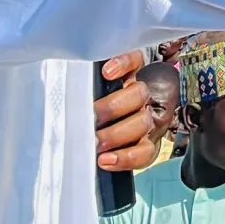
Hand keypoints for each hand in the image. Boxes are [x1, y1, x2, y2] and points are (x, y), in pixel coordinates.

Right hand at [94, 51, 154, 170]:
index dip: (127, 158)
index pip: (143, 153)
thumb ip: (96, 152)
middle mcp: (142, 113)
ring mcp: (138, 89)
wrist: (104, 90)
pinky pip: (135, 61)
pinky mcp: (135, 66)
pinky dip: (123, 65)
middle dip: (115, 134)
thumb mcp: (99, 142)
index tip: (103, 160)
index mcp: (138, 139)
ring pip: (139, 97)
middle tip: (92, 138)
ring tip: (93, 114)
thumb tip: (81, 162)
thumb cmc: (97, 123)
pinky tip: (106, 72)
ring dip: (115, 107)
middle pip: (141, 123)